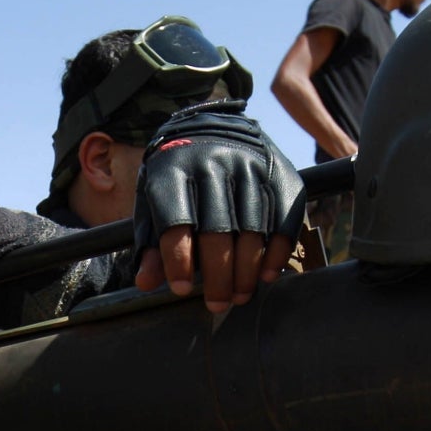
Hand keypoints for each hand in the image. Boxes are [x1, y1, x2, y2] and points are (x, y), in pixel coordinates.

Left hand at [131, 105, 303, 313]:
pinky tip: (266, 274)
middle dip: (218, 275)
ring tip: (240, 295)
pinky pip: (283, 219)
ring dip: (247, 270)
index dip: (179, 261)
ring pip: (253, 228)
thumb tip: (147, 283)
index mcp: (173, 171)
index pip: (176, 223)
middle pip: (218, 231)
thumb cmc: (177, 177)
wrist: (215, 126)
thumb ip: (151, 242)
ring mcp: (250, 167)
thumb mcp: (153, 201)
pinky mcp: (281, 174)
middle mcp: (213, 165)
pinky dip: (277, 251)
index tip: (182, 289)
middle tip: (217, 304)